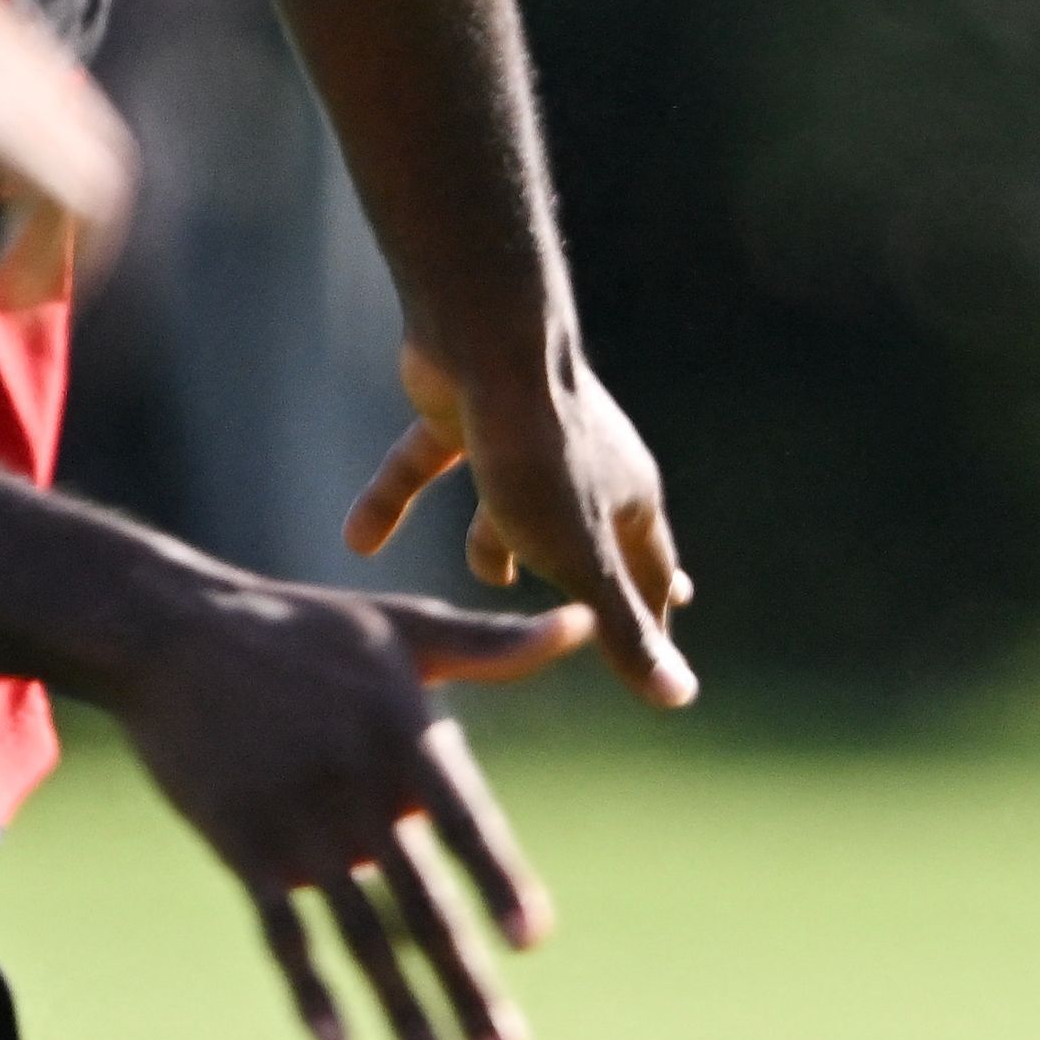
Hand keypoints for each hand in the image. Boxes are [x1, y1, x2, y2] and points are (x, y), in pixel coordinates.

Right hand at [110, 573, 589, 1039]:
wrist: (175, 633)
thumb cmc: (302, 629)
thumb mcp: (402, 630)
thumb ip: (492, 646)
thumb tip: (582, 623)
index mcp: (404, 738)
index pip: (465, 823)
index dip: (499, 879)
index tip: (532, 940)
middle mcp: (356, 791)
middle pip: (422, 905)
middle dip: (468, 989)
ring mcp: (297, 825)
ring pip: (359, 936)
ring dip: (403, 1015)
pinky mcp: (242, 847)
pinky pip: (281, 931)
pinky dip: (308, 987)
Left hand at [349, 340, 698, 708]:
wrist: (484, 341)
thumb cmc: (539, 456)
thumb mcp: (580, 559)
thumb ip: (622, 630)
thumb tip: (682, 699)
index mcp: (624, 496)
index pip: (650, 573)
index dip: (651, 621)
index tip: (662, 659)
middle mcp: (580, 464)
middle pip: (589, 533)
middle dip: (594, 574)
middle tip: (606, 606)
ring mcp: (516, 438)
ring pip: (509, 504)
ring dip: (497, 540)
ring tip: (491, 575)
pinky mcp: (456, 415)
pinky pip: (424, 469)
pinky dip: (395, 501)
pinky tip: (357, 539)